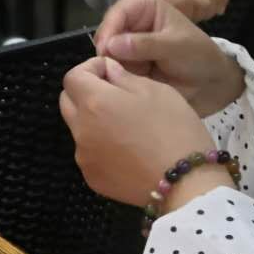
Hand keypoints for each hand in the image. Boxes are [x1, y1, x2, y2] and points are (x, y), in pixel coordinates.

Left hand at [59, 57, 218, 210]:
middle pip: (68, 102)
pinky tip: (128, 151)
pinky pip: (88, 154)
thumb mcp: (157, 91)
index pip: (72, 77)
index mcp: (94, 103)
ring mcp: (83, 157)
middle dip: (85, 92)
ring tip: (125, 126)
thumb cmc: (174, 130)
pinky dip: (100, 146)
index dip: (89, 69)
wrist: (185, 184)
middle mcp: (80, 129)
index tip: (109, 71)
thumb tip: (108, 71)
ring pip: (78, 129)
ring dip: (93, 120)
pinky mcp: (91, 178)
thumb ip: (125, 77)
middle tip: (115, 95)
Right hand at [94, 0, 244, 116]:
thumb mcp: (176, 46)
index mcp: (144, 7)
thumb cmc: (198, 55)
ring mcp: (126, 46)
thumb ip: (146, 44)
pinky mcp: (125, 66)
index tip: (106, 49)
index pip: (119, 12)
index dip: (110, 28)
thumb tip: (112, 45)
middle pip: (107, 32)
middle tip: (105, 67)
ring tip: (111, 77)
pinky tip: (116, 84)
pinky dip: (112, 77)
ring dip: (107, 65)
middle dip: (104, 49)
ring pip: (105, 53)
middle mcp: (131, 24)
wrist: (209, 84)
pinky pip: (111, 70)